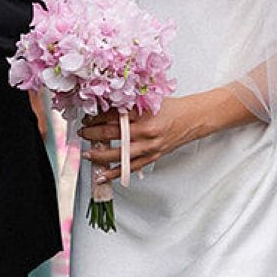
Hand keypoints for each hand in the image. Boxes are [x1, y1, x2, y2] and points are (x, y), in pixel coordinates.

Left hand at [81, 96, 200, 184]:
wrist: (193, 119)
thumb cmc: (173, 108)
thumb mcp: (150, 101)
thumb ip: (129, 105)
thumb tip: (104, 108)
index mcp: (144, 115)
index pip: (113, 117)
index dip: (97, 118)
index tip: (88, 118)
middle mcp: (146, 132)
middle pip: (113, 135)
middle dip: (93, 134)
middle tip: (83, 132)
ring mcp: (149, 147)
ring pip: (119, 155)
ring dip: (100, 155)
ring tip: (87, 154)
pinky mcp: (152, 157)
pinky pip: (130, 168)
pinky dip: (114, 173)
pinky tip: (102, 175)